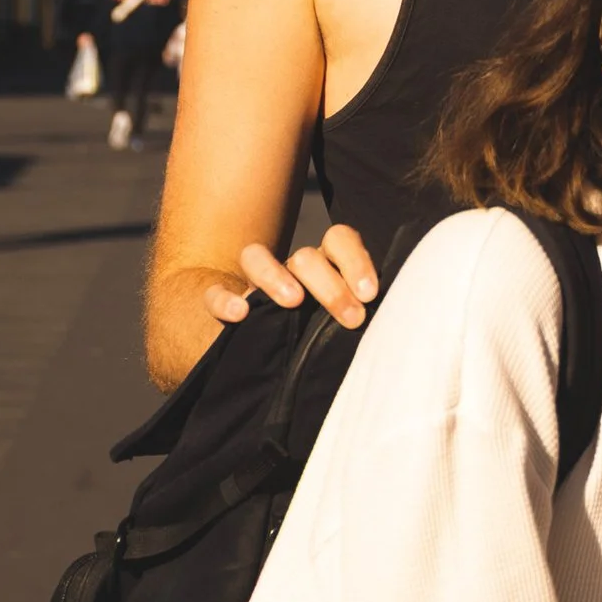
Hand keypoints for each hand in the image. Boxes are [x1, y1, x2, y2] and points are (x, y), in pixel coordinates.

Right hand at [203, 222, 382, 331]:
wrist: (267, 360)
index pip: (339, 240)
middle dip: (330, 285)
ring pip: (256, 257)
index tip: (370, 294)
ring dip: (276, 276)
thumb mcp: (346, 327)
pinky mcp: (221, 304)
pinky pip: (213, 293)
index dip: (356, 261)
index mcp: (324, 267)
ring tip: (294, 301)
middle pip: (306, 256)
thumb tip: (389, 327)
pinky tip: (239, 314)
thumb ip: (360, 317)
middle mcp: (290, 270)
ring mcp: (254, 285)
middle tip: (352, 317)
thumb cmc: (323, 341)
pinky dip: (224, 299)